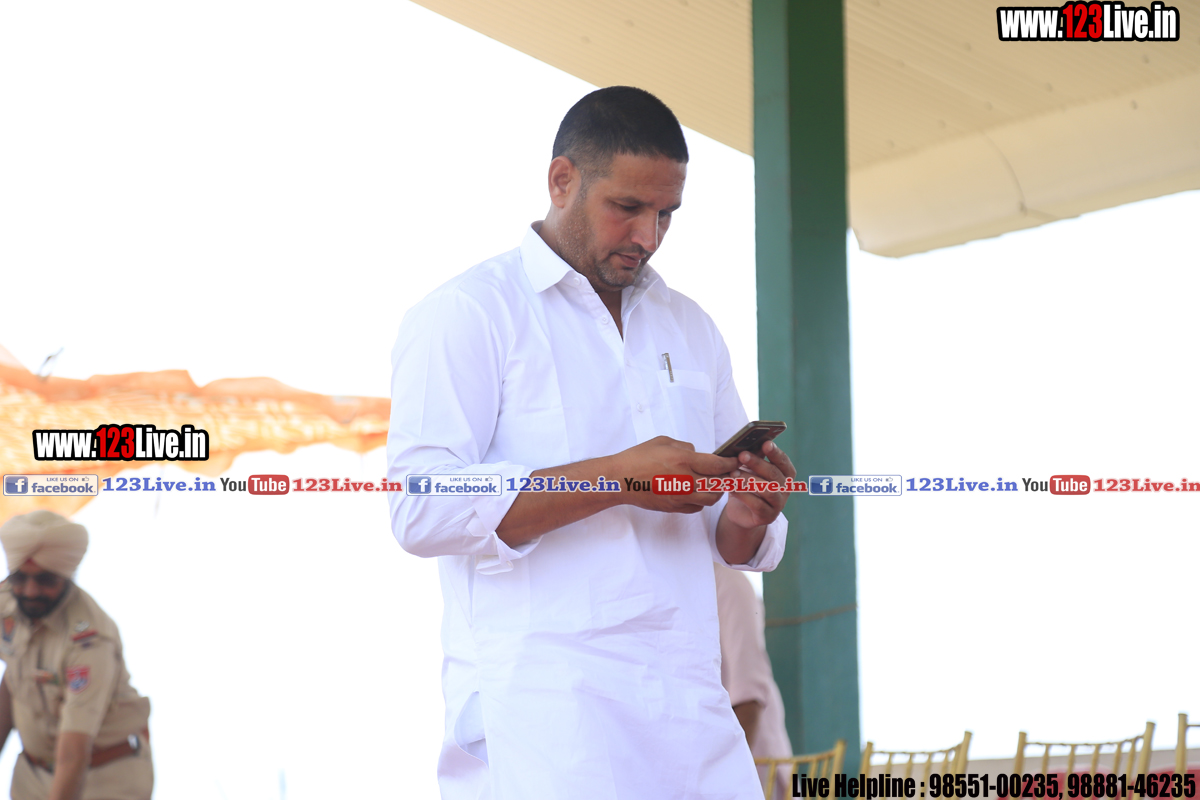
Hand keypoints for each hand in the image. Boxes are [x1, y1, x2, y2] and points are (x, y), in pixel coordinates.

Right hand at [613, 436, 737, 513]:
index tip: (736, 461)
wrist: (621, 480)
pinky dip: (702, 501)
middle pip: (719, 484)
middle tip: (729, 473)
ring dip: (716, 491)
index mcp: (684, 461)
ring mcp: (681, 497)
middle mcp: (686, 481)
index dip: (731, 463)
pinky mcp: (674, 507)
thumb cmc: (638, 457)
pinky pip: (697, 507)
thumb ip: (685, 447)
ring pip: (711, 499)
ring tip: (714, 483)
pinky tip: (698, 492)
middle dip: (728, 478)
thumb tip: (698, 453)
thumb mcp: (663, 442)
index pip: (718, 465)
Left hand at [720, 440, 795, 531]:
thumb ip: (753, 457)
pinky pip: (757, 505)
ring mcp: (778, 504)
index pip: (784, 462)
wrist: (741, 512)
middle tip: (742, 455)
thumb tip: (749, 442)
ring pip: (767, 490)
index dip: (776, 453)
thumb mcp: (750, 470)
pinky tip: (732, 489)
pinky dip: (743, 496)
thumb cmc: (747, 485)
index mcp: (785, 474)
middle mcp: (785, 489)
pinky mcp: (768, 517)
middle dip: (757, 463)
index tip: (765, 443)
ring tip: (733, 473)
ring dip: (749, 480)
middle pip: (774, 474)